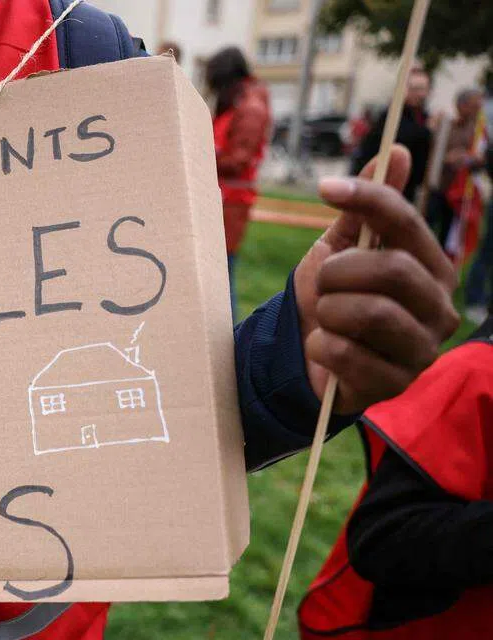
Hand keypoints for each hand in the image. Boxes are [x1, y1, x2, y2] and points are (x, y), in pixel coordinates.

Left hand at [294, 146, 458, 413]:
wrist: (304, 358)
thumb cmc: (332, 297)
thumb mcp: (340, 248)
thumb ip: (365, 207)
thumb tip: (397, 150)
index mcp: (431, 267)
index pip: (407, 222)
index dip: (367, 199)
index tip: (324, 187)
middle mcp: (439, 307)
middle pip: (391, 271)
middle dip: (338, 273)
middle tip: (322, 283)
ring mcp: (422, 349)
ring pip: (370, 313)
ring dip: (328, 311)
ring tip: (324, 317)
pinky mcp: (396, 384)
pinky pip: (347, 353)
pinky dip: (321, 346)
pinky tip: (323, 348)